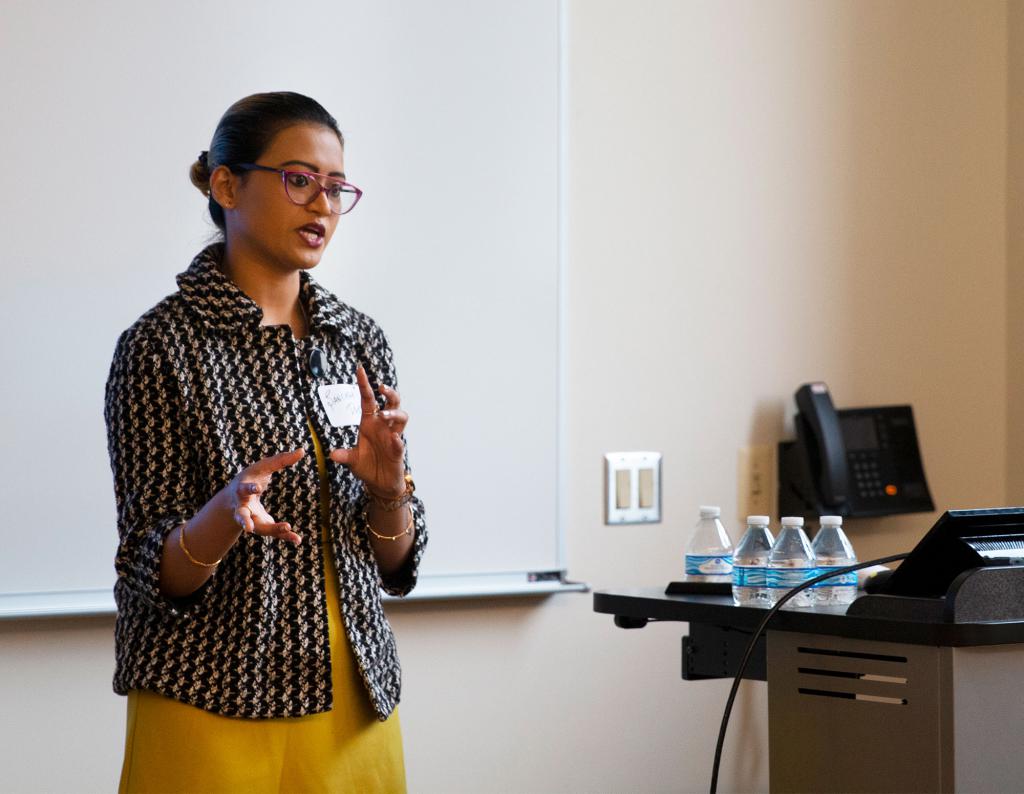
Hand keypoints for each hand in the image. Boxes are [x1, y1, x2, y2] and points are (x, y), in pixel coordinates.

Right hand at [228, 448, 305, 543]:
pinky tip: (297, 540)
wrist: (234, 499)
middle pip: (242, 516)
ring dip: (273, 530)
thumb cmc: (250, 477)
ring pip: (260, 528)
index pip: (244, 489)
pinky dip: (285, 536)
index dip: (250, 488)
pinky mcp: (262, 526)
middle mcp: (243, 507)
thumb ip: (281, 460)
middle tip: (249, 528)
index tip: (257, 488)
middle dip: (244, 521)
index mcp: (241, 490)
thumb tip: (302, 450)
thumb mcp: (262, 467)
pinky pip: (273, 533)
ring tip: (288, 528)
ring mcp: (251, 519)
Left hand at [329, 365, 408, 496]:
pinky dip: (397, 440)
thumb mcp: (352, 460)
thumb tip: (332, 454)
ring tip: (384, 415)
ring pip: (401, 418)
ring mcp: (392, 437)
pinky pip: (400, 442)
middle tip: (381, 388)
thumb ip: (344, 456)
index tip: (360, 370)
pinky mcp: (398, 451)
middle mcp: (383, 427)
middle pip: (391, 403)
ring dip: (393, 413)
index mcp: (369, 424)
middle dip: (389, 393)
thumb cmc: (367, 466)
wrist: (379, 484)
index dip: (364, 385)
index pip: (368, 400)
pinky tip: (394, 439)